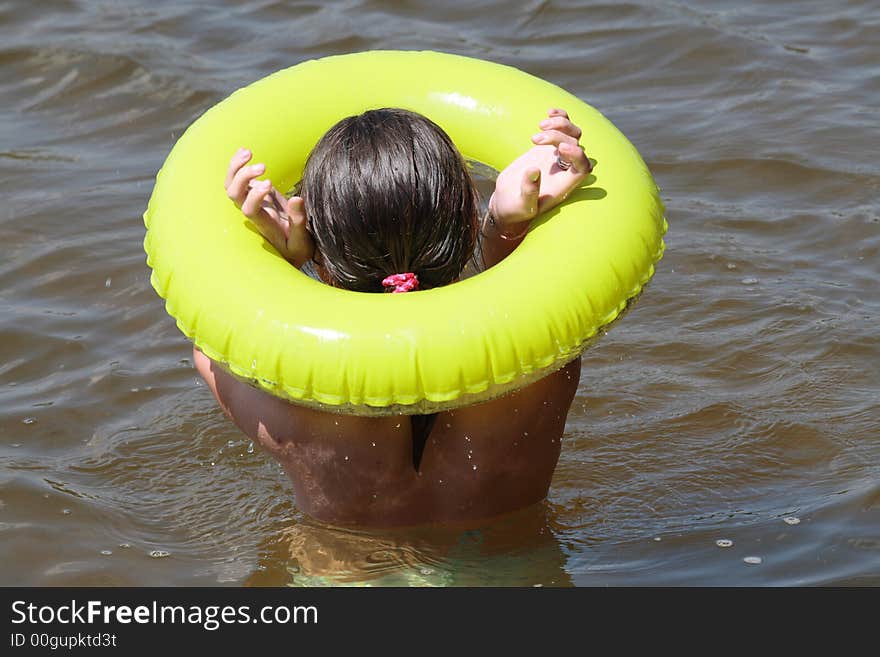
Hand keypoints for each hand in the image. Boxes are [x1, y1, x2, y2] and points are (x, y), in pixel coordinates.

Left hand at [224, 148, 313, 267]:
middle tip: (263, 166)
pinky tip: (246, 152)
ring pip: (231, 185)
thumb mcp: (301, 241)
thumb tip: (297, 198)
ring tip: (249, 152)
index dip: (254, 195)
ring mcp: (253, 202)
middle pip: (234, 194)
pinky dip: (238, 165)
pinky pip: (239, 180)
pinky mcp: (258, 195)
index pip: (249, 208)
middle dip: (243, 177)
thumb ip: (298, 220)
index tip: (270, 184)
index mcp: (264, 224)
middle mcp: (254, 212)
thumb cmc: (297, 249)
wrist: (293, 252)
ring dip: (236, 167)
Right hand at [489, 109, 591, 229]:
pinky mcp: (547, 148)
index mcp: (565, 185)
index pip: (583, 167)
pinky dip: (559, 117)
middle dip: (558, 136)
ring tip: (541, 125)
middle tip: (534, 140)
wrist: (507, 201)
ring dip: (561, 124)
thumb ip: (529, 191)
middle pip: (576, 145)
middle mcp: (565, 169)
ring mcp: (557, 156)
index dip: (577, 154)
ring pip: (573, 133)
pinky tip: (548, 112)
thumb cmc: (516, 209)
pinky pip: (561, 128)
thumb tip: (534, 171)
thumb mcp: (522, 206)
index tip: (560, 148)